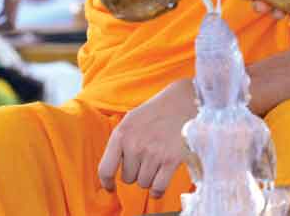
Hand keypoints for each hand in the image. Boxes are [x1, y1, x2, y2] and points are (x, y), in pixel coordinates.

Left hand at [98, 78, 196, 197]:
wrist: (184, 100)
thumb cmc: (157, 111)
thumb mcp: (131, 120)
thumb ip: (121, 142)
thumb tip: (113, 168)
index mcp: (121, 134)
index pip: (105, 169)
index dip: (106, 182)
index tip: (110, 188)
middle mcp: (135, 144)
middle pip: (128, 178)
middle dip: (136, 172)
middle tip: (148, 158)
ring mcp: (153, 153)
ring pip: (144, 183)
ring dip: (149, 177)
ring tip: (157, 162)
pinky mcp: (171, 160)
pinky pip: (158, 187)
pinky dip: (158, 190)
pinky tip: (160, 182)